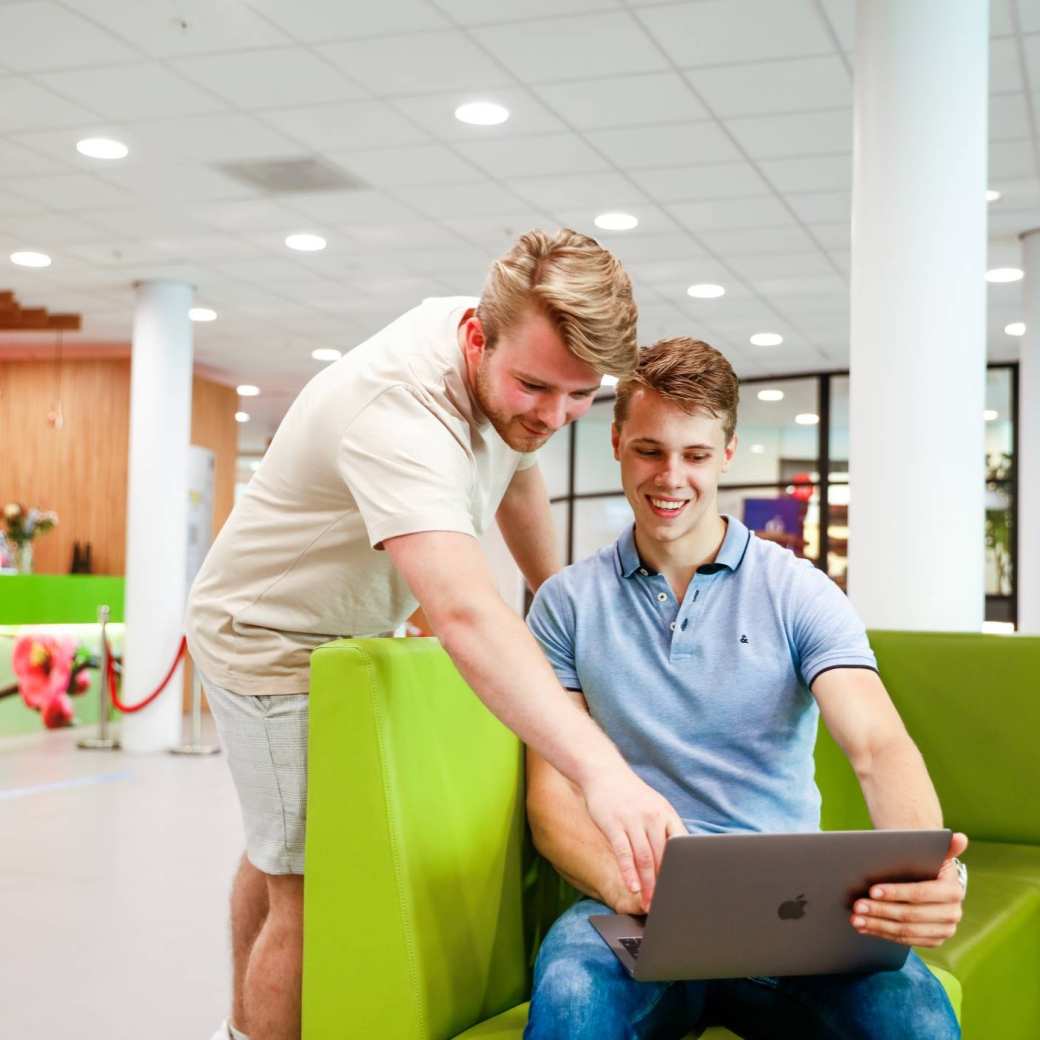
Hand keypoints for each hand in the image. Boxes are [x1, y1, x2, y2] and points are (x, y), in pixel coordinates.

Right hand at [580, 764, 686, 911]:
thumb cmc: (631, 795)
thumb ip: (665, 829)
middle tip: (667, 905)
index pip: (681, 846)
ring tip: (651, 904)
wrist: (604, 772)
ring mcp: (632, 820)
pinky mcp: (613, 824)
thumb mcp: (654, 806)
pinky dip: (629, 873)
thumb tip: (677, 859)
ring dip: (649, 884)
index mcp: (666, 813)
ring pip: (645, 858)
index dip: (684, 869)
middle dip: (665, 884)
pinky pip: (623, 853)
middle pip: (663, 857)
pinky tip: (633, 887)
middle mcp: (652, 816)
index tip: (685, 889)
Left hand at [850, 832, 968, 947]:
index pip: (920, 893)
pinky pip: (905, 940)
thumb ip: (947, 846)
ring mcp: (944, 930)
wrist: (929, 878)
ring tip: (856, 918)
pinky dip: (882, 933)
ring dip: (878, 925)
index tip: (872, 890)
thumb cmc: (926, 862)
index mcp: (953, 891)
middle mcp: (952, 914)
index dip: (896, 893)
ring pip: (906, 931)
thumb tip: (960, 837)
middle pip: (910, 915)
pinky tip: (865, 927)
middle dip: (881, 911)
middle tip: (858, 905)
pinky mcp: (933, 940)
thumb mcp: (935, 853)